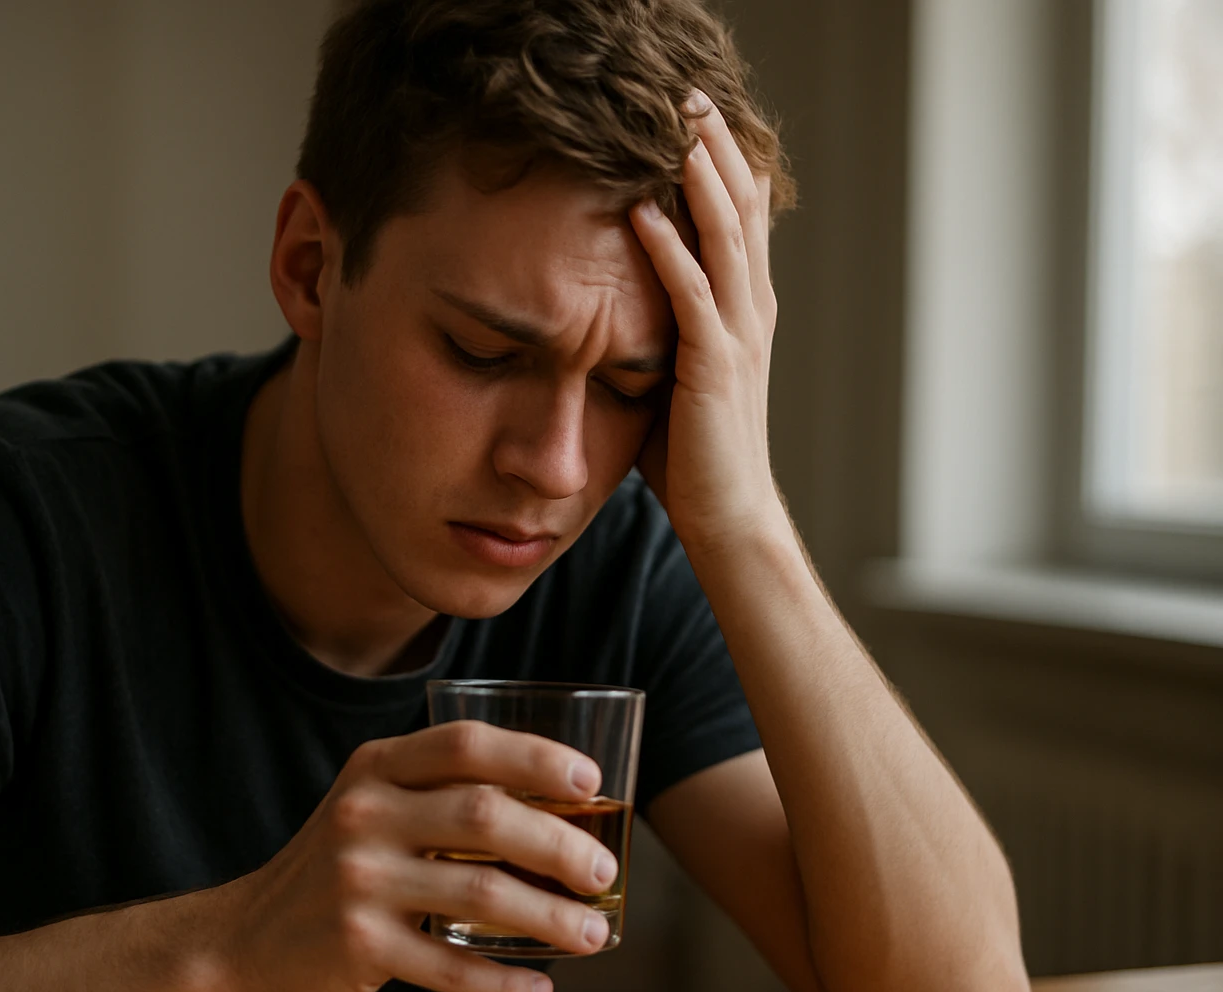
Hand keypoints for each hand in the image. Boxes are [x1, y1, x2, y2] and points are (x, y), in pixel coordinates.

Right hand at [212, 722, 618, 991]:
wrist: (243, 945)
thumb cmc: (335, 872)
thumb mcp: (372, 811)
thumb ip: (439, 797)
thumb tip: (559, 809)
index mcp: (376, 769)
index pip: (464, 743)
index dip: (534, 755)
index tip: (590, 780)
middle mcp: (365, 813)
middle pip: (484, 812)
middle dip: (559, 842)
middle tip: (603, 870)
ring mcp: (358, 879)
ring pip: (479, 888)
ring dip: (549, 915)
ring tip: (592, 934)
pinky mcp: (357, 944)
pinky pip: (448, 965)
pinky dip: (501, 982)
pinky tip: (538, 991)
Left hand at [631, 90, 785, 550]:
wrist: (729, 517)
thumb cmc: (696, 455)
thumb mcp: (678, 374)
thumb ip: (662, 330)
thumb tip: (619, 304)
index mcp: (744, 310)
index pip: (741, 219)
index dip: (724, 163)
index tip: (697, 117)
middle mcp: (751, 311)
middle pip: (741, 208)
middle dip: (717, 149)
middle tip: (691, 94)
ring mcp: (737, 336)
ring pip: (726, 237)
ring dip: (699, 179)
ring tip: (677, 127)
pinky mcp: (713, 366)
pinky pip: (691, 295)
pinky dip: (668, 250)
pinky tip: (641, 213)